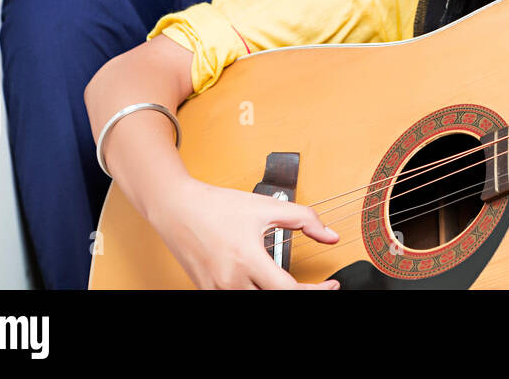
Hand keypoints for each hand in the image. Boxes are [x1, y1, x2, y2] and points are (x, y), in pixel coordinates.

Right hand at [151, 177, 340, 288]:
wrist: (177, 208)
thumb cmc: (217, 206)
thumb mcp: (266, 207)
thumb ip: (304, 220)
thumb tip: (331, 235)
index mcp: (247, 260)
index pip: (289, 290)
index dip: (316, 291)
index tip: (331, 284)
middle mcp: (230, 281)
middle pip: (274, 300)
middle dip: (299, 295)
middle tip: (316, 287)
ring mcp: (216, 289)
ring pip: (255, 302)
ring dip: (276, 294)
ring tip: (292, 285)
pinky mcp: (207, 290)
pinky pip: (237, 299)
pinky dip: (256, 293)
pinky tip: (266, 284)